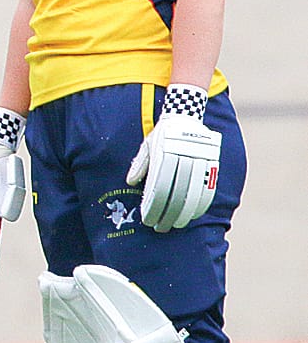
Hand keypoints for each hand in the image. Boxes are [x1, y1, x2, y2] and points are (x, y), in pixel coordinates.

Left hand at [127, 88, 220, 230]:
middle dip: (167, 212)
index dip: (154, 205)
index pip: (159, 185)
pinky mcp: (212, 161)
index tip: (148, 219)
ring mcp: (200, 159)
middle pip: (176, 191)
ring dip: (185, 211)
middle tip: (160, 227)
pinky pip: (209, 186)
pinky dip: (201, 202)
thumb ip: (141, 164)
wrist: (186, 115)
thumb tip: (130, 182)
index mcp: (165, 152)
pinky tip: (194, 213)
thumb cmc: (162, 135)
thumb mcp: (148, 145)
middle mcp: (183, 156)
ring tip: (177, 224)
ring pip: (193, 191)